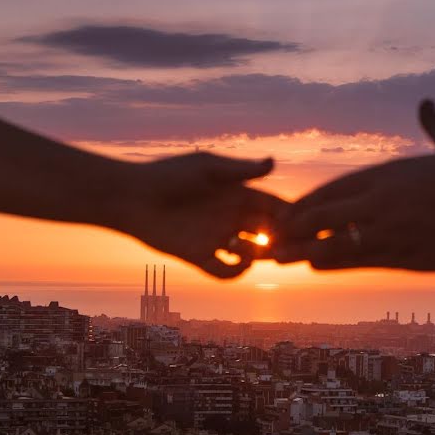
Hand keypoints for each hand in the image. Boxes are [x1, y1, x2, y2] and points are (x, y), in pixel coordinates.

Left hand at [107, 152, 286, 278]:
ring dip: (263, 255)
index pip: (273, 205)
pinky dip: (237, 271)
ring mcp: (216, 238)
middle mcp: (230, 217)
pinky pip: (225, 272)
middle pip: (268, 231)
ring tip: (263, 250)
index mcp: (236, 194)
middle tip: (291, 242)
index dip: (290, 213)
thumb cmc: (166, 175)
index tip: (303, 219)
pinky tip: (239, 260)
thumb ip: (239, 170)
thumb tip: (273, 163)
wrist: (130, 197)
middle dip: (283, 238)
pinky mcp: (198, 256)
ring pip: (252, 253)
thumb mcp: (206, 168)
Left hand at [274, 100, 434, 269]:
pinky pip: (359, 260)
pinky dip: (334, 263)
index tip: (289, 210)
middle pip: (325, 214)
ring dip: (304, 249)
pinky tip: (314, 267)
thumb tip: (428, 102)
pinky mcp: (402, 255)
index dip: (309, 202)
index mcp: (388, 174)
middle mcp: (380, 200)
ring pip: (334, 241)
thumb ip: (434, 125)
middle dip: (296, 226)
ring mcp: (388, 229)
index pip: (335, 188)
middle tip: (272, 235)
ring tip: (280, 257)